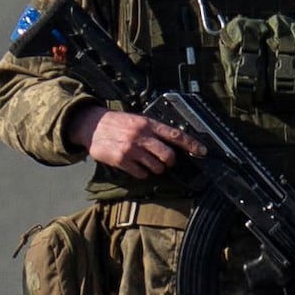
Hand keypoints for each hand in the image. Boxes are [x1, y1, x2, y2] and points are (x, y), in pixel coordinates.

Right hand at [80, 102, 194, 177]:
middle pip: (168, 155)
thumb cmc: (117, 123)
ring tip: (148, 163)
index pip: (175, 134)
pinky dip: (142, 173)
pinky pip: (141, 173)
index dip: (191, 144)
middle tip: (166, 162)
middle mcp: (142, 135)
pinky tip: (136, 166)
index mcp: (148, 124)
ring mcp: (132, 148)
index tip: (203, 151)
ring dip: (156, 168)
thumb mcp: (137, 120)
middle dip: (170, 162)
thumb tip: (172, 143)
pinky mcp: (122, 160)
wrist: (91, 125)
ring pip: (156, 166)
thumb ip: (153, 130)